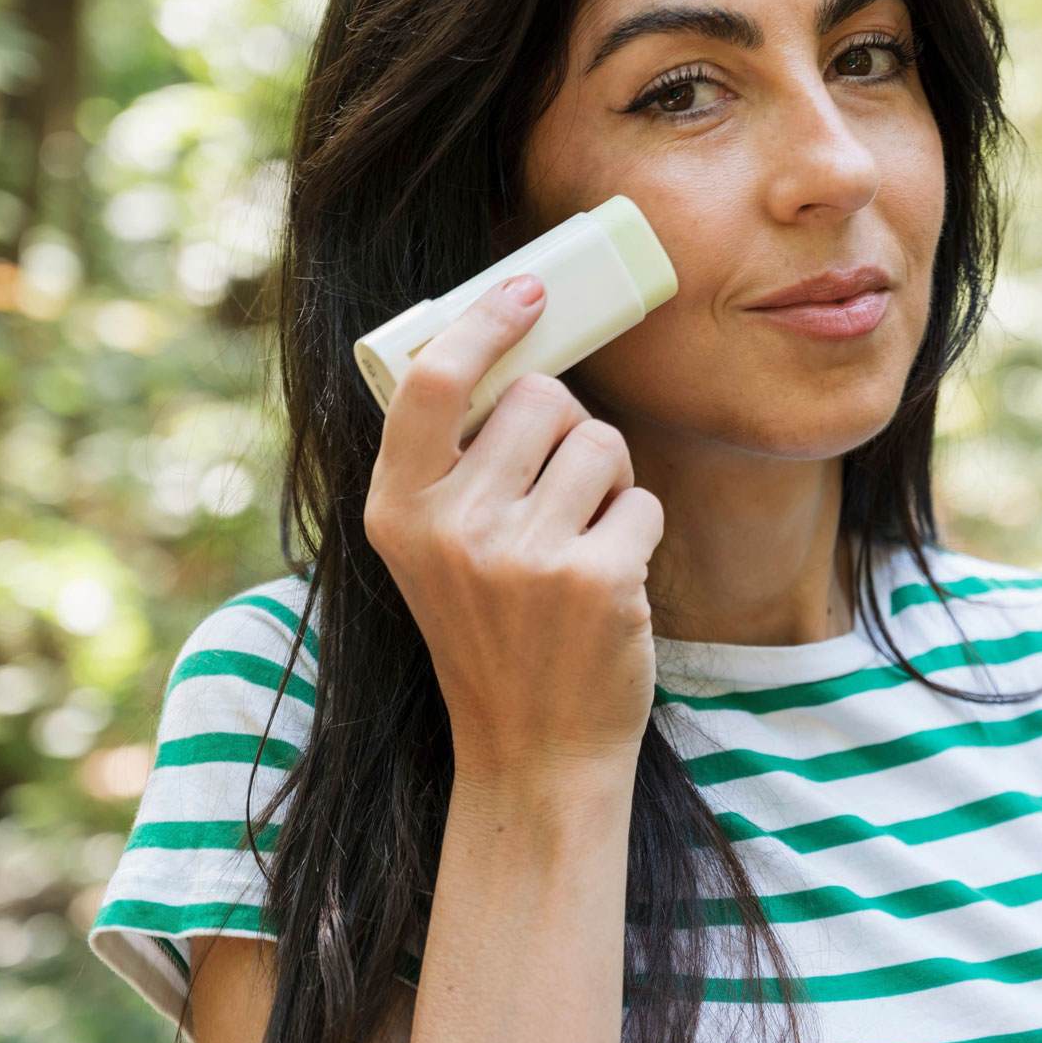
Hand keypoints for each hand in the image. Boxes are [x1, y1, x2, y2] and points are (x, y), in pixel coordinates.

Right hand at [362, 273, 665, 784]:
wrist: (535, 753)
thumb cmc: (493, 635)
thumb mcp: (434, 553)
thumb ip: (452, 465)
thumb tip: (510, 352)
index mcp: (397, 511)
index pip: (433, 382)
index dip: (485, 322)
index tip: (528, 289)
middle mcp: (452, 527)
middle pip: (541, 398)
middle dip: (567, 430)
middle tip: (558, 496)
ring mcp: (523, 556)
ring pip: (603, 441)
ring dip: (609, 481)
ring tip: (581, 545)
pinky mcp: (596, 579)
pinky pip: (644, 499)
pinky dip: (639, 532)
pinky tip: (609, 583)